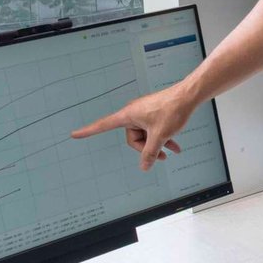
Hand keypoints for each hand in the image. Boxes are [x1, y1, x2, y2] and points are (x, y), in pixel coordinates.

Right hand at [70, 84, 195, 169]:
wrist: (189, 96)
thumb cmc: (172, 110)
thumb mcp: (160, 136)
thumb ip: (150, 153)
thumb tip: (144, 167)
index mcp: (128, 116)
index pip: (103, 126)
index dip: (88, 131)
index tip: (74, 134)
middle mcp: (133, 113)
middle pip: (132, 138)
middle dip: (146, 148)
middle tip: (161, 154)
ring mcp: (144, 113)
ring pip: (145, 135)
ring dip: (157, 145)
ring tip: (171, 152)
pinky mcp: (154, 114)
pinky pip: (153, 130)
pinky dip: (163, 138)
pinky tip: (175, 147)